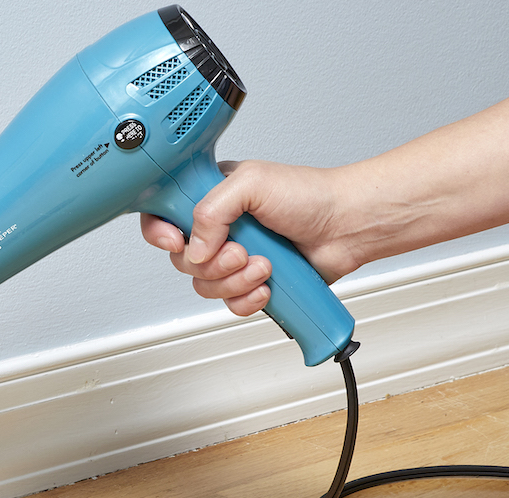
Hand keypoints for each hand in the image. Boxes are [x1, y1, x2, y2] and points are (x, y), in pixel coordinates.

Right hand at [141, 161, 364, 315]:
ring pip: (205, 287)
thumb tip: (194, 249)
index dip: (161, 234)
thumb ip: (210, 211)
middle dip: (212, 263)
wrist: (347, 225)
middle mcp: (218, 230)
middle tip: (240, 251)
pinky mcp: (252, 283)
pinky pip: (230, 304)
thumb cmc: (309, 195)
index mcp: (210, 197)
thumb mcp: (251, 183)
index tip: (177, 241)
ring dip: (235, 281)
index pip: (162, 216)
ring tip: (264, 264)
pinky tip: (267, 284)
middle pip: (183, 261)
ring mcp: (234, 259)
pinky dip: (248, 299)